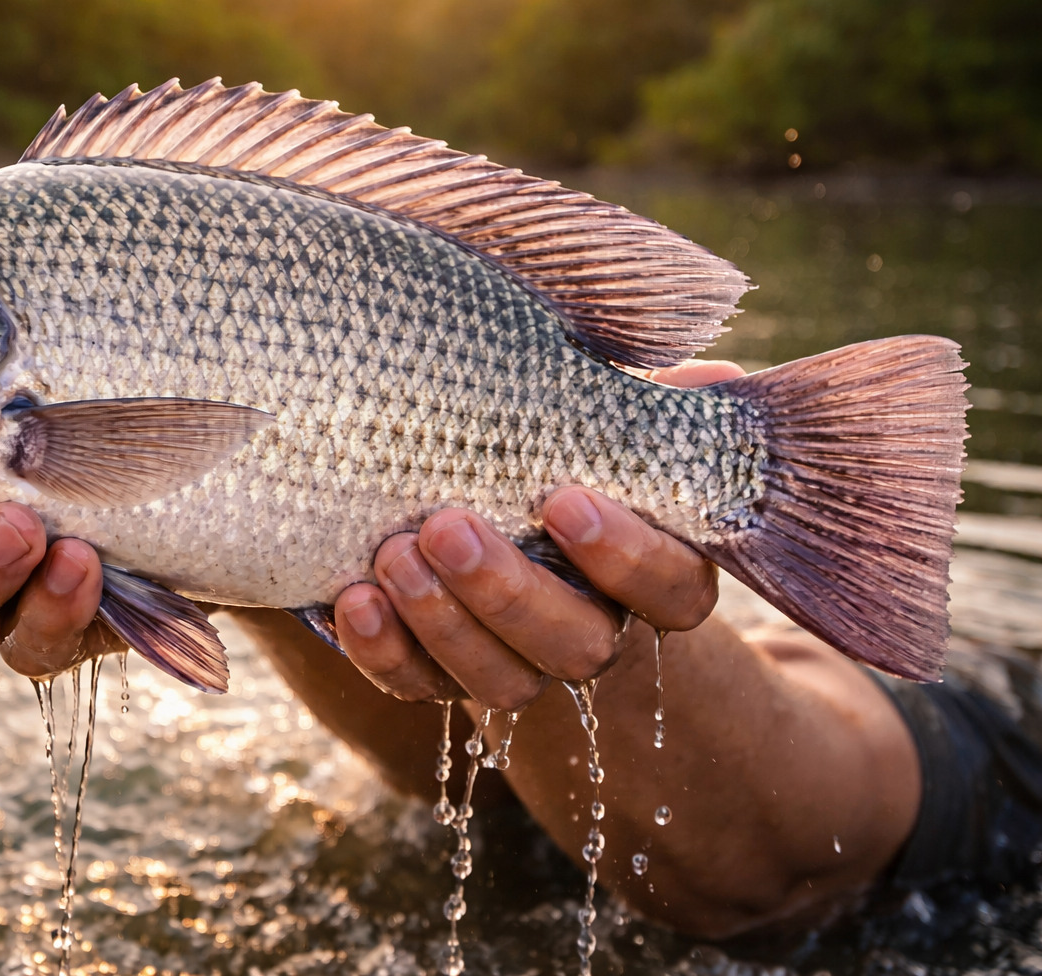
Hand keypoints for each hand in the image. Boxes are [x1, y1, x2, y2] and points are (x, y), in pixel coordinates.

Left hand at [332, 359, 744, 709]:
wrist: (460, 487)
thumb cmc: (545, 444)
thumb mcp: (589, 416)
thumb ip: (642, 405)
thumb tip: (715, 383)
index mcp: (650, 571)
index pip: (671, 589)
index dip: (626, 556)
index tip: (563, 500)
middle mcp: (589, 629)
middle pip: (576, 647)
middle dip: (508, 593)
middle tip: (447, 526)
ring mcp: (514, 663)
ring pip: (500, 682)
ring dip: (442, 623)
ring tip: (391, 553)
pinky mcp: (440, 676)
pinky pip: (416, 686)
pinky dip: (382, 650)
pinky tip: (354, 599)